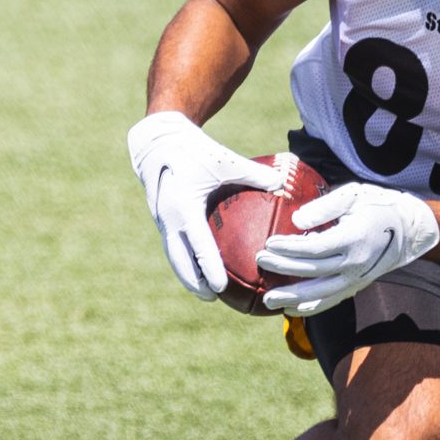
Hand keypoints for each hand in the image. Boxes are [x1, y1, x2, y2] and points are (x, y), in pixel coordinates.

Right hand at [127, 111, 283, 299]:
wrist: (156, 140)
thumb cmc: (194, 149)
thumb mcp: (224, 159)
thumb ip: (253, 173)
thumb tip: (283, 184)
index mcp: (182, 205)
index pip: (197, 244)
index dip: (208, 267)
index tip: (221, 287)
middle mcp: (167, 217)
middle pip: (179, 259)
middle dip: (194, 282)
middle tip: (213, 299)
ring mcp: (161, 220)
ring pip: (173, 256)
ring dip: (187, 275)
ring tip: (206, 294)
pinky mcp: (161, 219)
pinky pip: (173, 245)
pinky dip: (185, 260)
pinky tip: (200, 270)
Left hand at [257, 183, 439, 317]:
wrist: (411, 229)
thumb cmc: (378, 205)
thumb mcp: (353, 194)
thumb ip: (325, 206)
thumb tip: (297, 221)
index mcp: (353, 237)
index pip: (314, 247)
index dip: (289, 247)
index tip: (268, 243)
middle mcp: (355, 262)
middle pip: (312, 270)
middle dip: (283, 267)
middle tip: (260, 261)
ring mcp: (357, 278)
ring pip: (320, 293)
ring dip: (293, 297)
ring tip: (268, 300)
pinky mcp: (358, 285)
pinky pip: (332, 301)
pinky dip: (312, 308)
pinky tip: (292, 310)